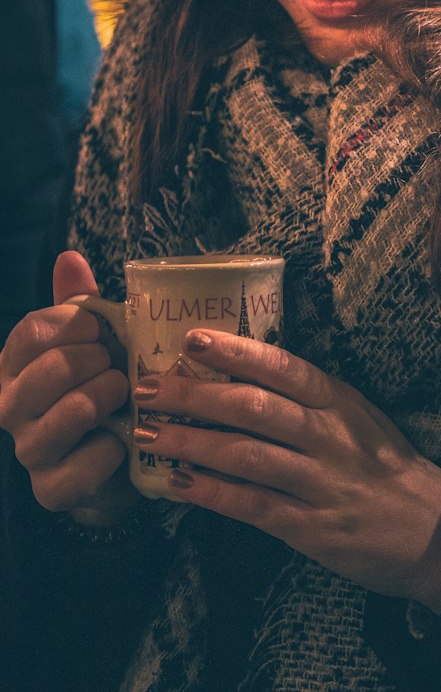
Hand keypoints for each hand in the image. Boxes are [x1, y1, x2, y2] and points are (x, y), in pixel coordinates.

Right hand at [0, 251, 134, 522]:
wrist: (115, 457)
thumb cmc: (100, 385)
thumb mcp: (92, 340)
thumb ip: (78, 301)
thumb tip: (68, 257)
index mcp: (14, 365)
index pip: (31, 331)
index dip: (74, 324)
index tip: (99, 327)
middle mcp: (10, 407)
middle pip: (52, 368)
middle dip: (98, 360)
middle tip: (116, 364)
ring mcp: (29, 450)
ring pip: (73, 410)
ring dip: (109, 396)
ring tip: (123, 394)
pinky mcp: (52, 489)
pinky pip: (88, 461)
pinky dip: (114, 446)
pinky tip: (120, 439)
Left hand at [134, 329, 440, 611]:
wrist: (432, 529)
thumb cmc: (384, 465)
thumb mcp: (357, 415)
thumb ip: (307, 398)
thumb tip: (238, 374)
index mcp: (340, 400)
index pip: (283, 366)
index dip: (236, 351)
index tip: (192, 338)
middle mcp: (330, 436)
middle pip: (254, 407)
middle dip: (195, 394)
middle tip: (147, 387)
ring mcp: (321, 483)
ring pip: (247, 455)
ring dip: (191, 443)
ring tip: (147, 434)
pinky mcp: (312, 529)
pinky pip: (254, 506)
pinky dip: (213, 494)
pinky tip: (180, 484)